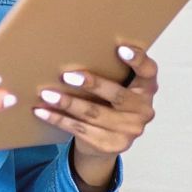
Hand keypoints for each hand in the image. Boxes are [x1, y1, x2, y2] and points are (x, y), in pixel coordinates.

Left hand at [32, 45, 159, 191]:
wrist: (107, 141)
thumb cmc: (110, 102)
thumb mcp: (118, 85)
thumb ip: (111, 70)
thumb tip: (75, 47)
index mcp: (147, 89)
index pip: (148, 71)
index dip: (138, 60)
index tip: (121, 48)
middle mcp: (143, 110)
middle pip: (117, 95)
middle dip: (92, 84)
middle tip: (68, 75)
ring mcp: (129, 130)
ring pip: (94, 114)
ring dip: (67, 103)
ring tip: (48, 93)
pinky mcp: (111, 144)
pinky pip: (80, 129)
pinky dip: (59, 119)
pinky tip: (43, 111)